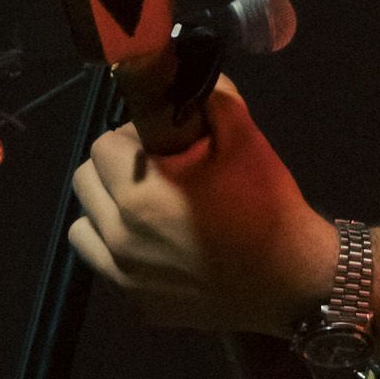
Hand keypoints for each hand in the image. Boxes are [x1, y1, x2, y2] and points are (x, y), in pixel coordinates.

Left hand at [67, 78, 337, 336]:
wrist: (294, 280)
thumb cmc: (268, 208)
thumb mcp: (247, 141)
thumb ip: (212, 99)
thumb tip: (189, 73)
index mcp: (140, 194)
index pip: (103, 146)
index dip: (132, 137)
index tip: (163, 144)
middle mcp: (121, 237)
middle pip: (85, 182)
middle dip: (114, 169)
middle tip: (158, 173)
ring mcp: (125, 276)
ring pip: (84, 227)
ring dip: (108, 211)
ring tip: (150, 211)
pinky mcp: (137, 305)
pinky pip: (105, 266)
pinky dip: (120, 251)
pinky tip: (160, 247)